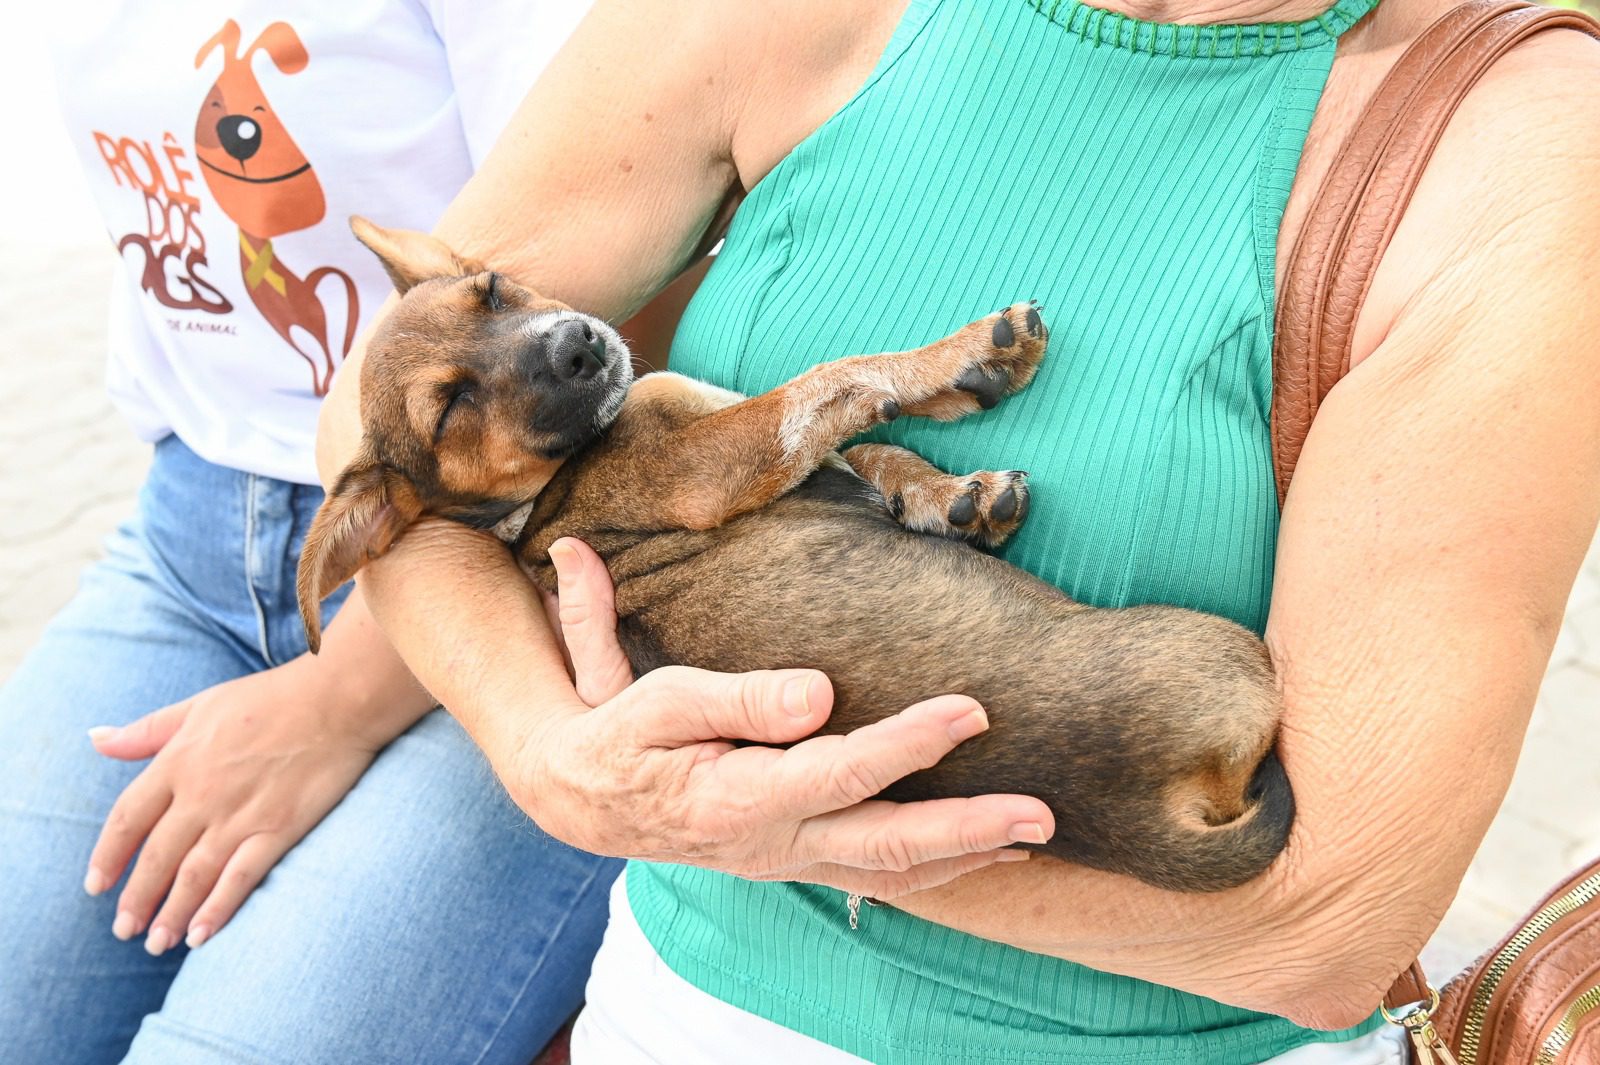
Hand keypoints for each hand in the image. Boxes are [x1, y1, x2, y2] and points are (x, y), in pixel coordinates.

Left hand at [83, 657, 388, 953]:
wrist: (337, 699)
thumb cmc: (270, 697)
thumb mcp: (199, 705)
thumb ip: (147, 730)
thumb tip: (95, 737)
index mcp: (178, 761)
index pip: (127, 819)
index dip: (107, 857)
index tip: (95, 886)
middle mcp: (202, 794)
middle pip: (156, 857)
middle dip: (137, 899)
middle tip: (124, 930)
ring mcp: (240, 814)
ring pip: (192, 875)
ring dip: (170, 914)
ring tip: (156, 944)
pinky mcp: (278, 829)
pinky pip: (240, 877)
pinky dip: (217, 908)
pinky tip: (201, 935)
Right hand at [521, 538, 1055, 898]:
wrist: (581, 797)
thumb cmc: (623, 735)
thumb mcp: (660, 700)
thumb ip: (742, 699)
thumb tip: (820, 692)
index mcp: (738, 798)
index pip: (842, 772)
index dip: (912, 742)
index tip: (973, 708)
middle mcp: (773, 842)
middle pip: (886, 845)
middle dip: (970, 828)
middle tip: (1043, 813)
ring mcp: (788, 858)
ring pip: (890, 872)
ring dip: (965, 856)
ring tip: (1032, 836)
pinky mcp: (795, 857)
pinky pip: (876, 874)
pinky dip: (935, 867)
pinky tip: (980, 851)